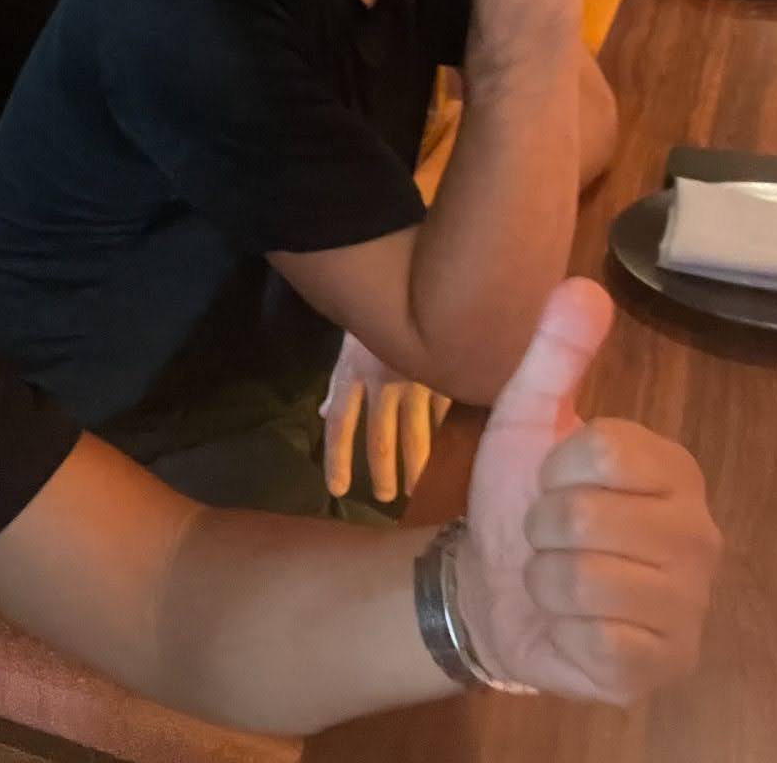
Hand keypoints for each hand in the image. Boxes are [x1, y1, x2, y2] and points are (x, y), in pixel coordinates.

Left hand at [319, 333, 450, 501]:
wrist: (417, 279)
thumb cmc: (378, 317)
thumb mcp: (350, 347)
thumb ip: (340, 385)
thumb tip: (322, 413)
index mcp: (353, 371)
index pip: (339, 423)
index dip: (336, 458)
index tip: (337, 489)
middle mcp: (382, 381)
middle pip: (379, 438)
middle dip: (382, 472)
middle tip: (387, 497)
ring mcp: (417, 380)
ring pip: (418, 436)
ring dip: (417, 468)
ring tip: (418, 491)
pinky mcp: (447, 377)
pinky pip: (446, 417)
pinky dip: (448, 440)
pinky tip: (453, 459)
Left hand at [457, 279, 720, 703]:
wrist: (491, 589)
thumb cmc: (520, 499)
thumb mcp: (527, 419)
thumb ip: (555, 355)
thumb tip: (582, 284)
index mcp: (676, 470)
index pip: (604, 451)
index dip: (554, 469)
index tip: (553, 482)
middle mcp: (701, 537)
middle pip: (587, 517)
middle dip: (542, 527)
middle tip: (551, 537)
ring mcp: (689, 608)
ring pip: (584, 579)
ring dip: (544, 580)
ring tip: (556, 580)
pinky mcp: (663, 668)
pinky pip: (597, 640)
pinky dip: (562, 631)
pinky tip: (572, 628)